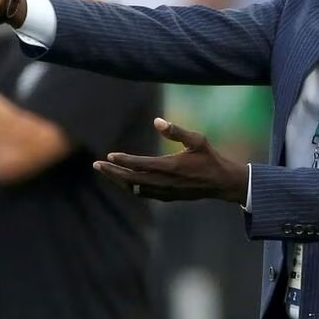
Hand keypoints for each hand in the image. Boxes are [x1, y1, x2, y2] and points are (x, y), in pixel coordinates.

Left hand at [93, 118, 247, 203]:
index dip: (123, 160)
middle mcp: (165, 182)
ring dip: (119, 180)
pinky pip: (144, 193)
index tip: (109, 155)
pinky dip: (131, 187)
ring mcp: (165, 192)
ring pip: (135, 188)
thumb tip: (157, 121)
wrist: (221, 182)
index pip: (139, 165)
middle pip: (131, 179)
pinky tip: (125, 181)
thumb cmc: (209, 158)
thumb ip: (177, 131)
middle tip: (96, 164)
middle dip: (112, 172)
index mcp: (170, 166)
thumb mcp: (197, 140)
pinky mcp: (168, 197)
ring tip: (106, 171)